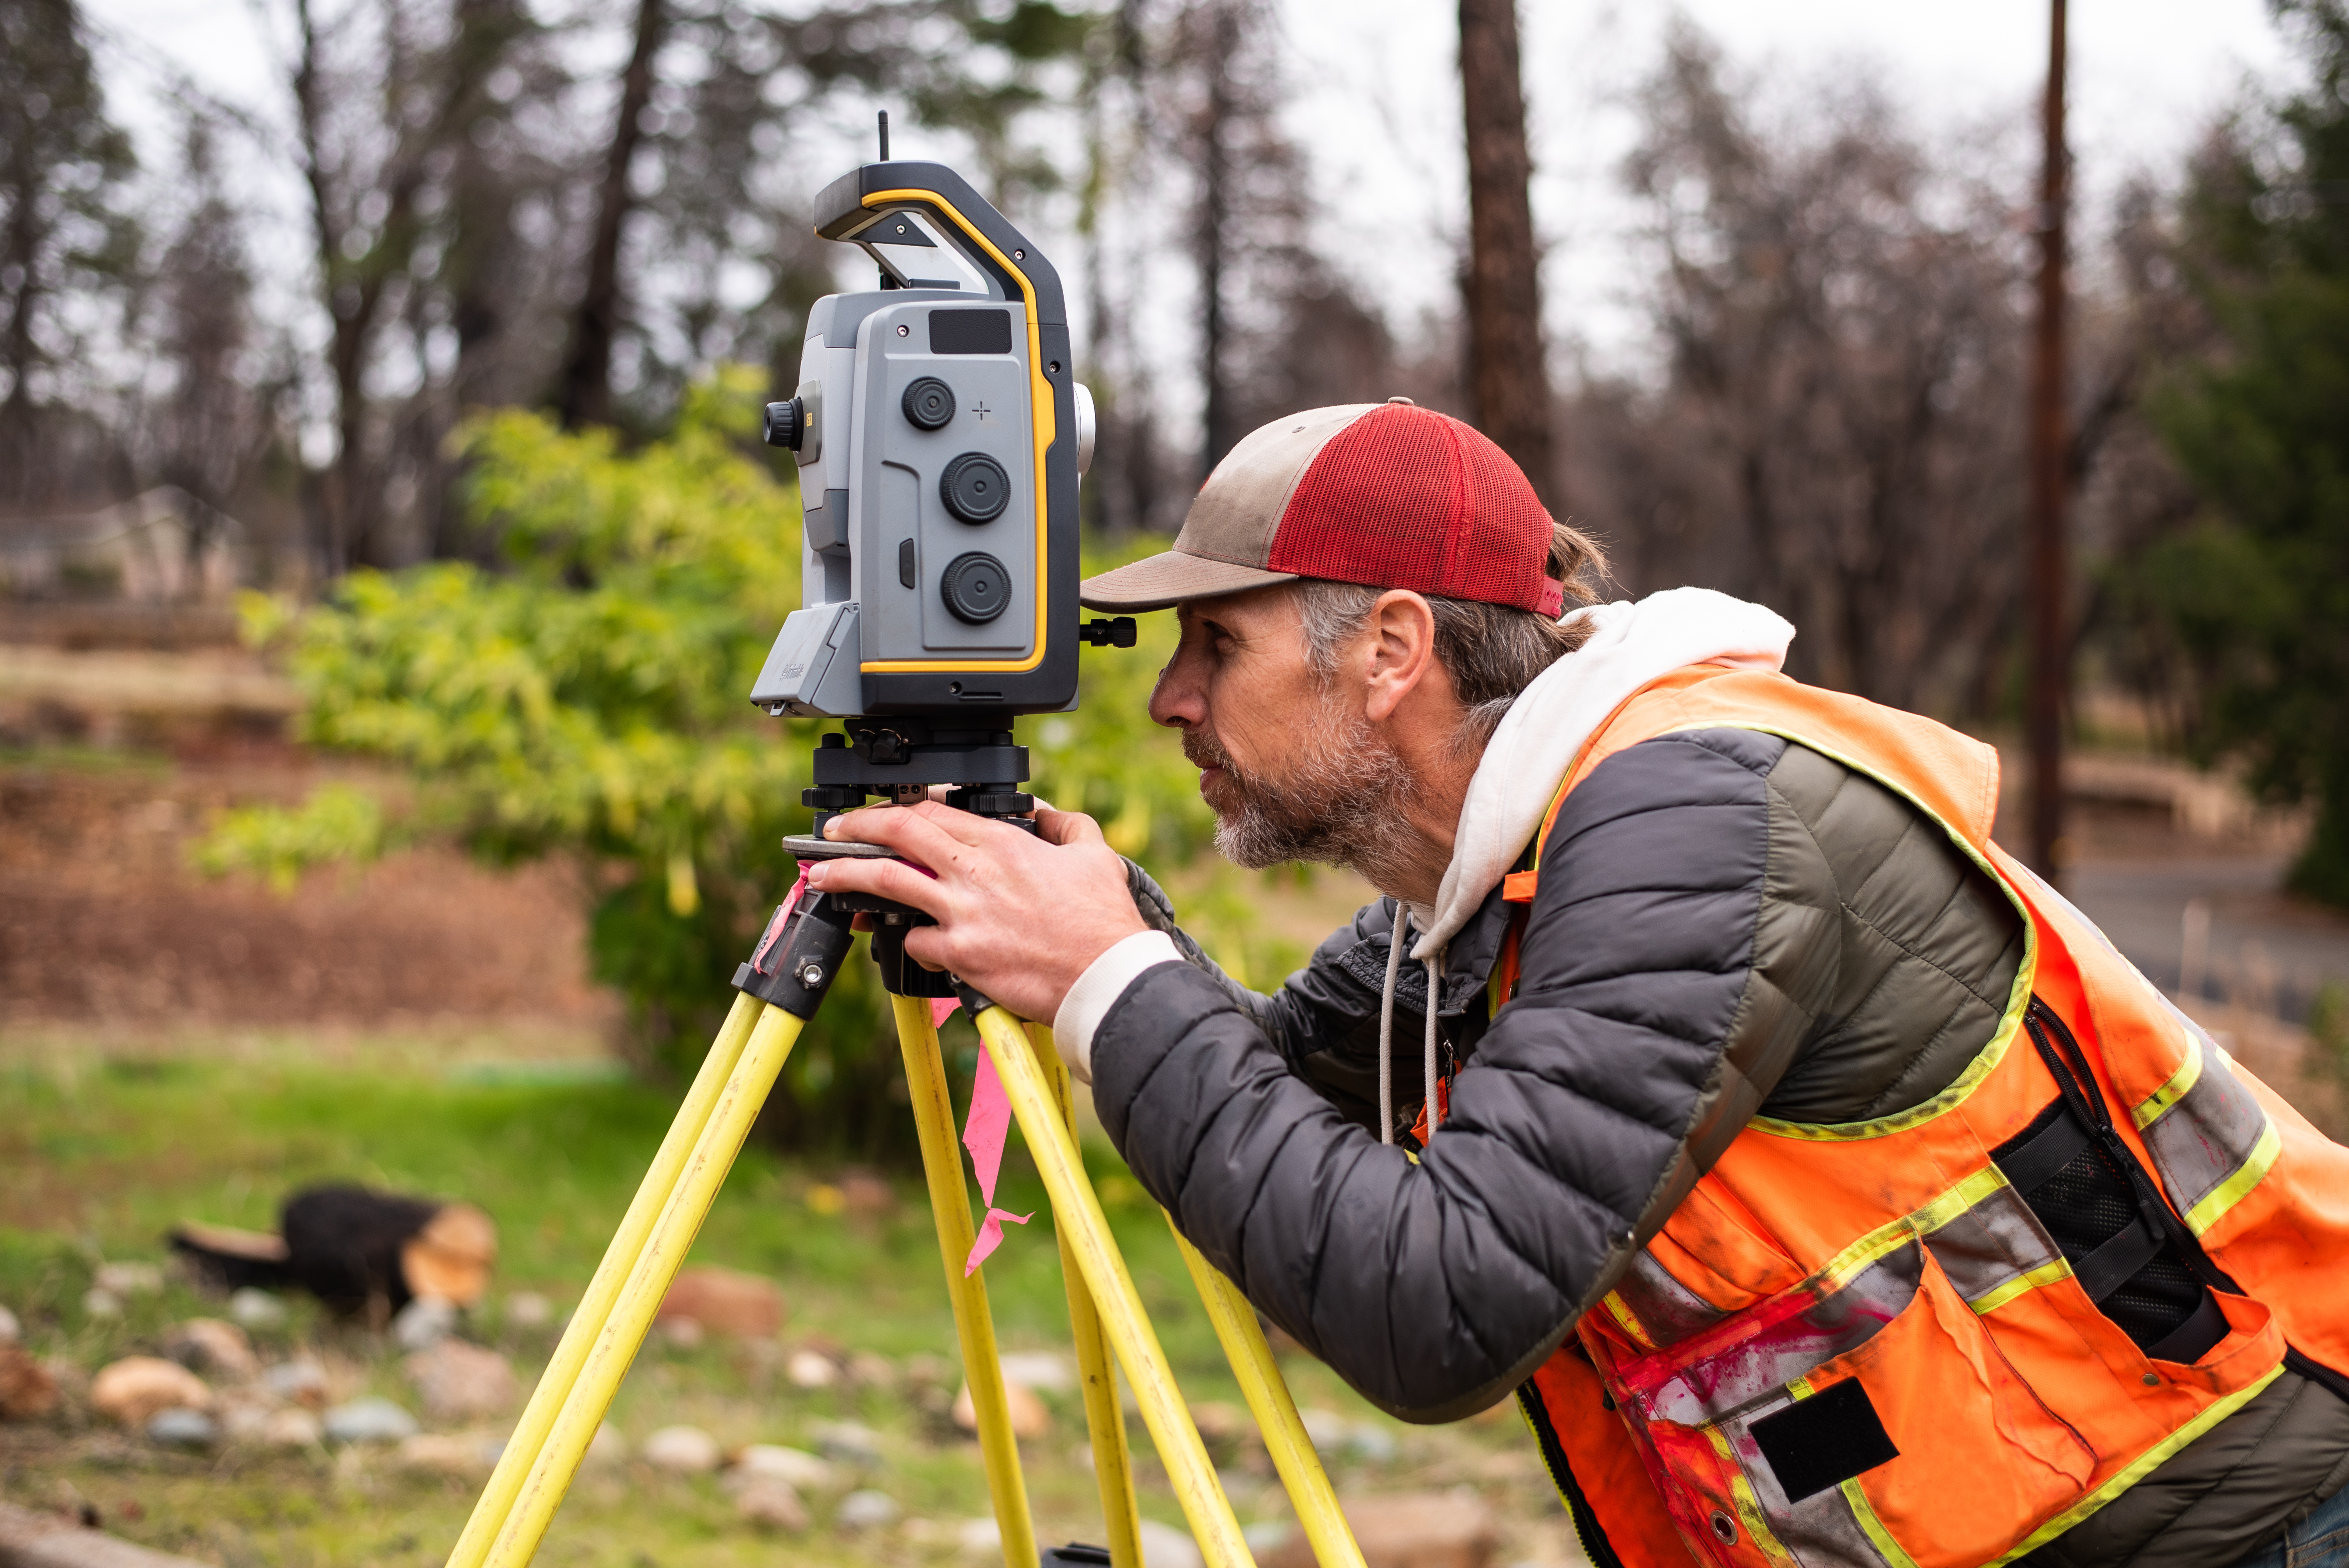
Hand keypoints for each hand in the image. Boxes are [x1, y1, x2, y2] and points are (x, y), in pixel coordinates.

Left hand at [801, 801, 1146, 1021]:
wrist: (1105, 978)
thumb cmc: (1102, 923)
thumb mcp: (1094, 854)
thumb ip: (1064, 824)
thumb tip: (1044, 812)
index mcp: (1004, 843)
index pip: (934, 812)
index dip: (898, 808)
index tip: (882, 813)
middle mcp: (976, 873)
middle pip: (898, 835)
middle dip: (856, 828)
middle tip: (834, 832)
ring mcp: (963, 914)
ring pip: (887, 883)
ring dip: (846, 875)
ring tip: (821, 875)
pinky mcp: (961, 955)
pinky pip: (916, 941)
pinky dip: (909, 939)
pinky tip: (907, 939)